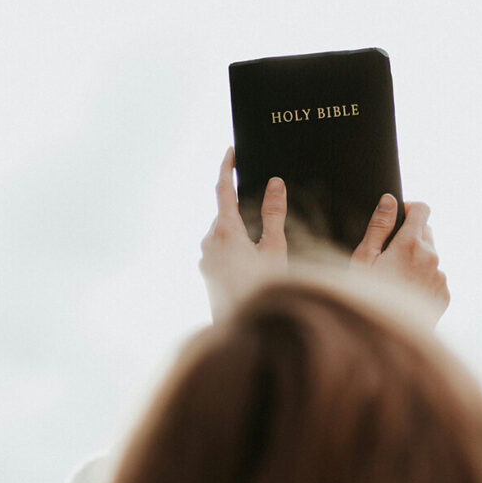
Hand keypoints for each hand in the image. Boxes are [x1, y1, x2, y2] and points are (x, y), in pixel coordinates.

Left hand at [200, 147, 287, 321]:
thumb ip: (274, 214)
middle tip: (264, 202)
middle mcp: (209, 242)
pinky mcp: (207, 274)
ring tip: (264, 241)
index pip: (223, 189)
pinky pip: (220, 250)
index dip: (227, 167)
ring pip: (222, 232)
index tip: (231, 151)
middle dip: (241, 205)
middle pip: (225, 212)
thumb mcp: (275, 248)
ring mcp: (205, 260)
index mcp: (225, 230)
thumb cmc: (264, 288)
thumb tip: (275, 183)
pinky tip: (254, 262)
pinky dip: (235, 246)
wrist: (244, 331)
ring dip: (240, 229)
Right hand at [351, 195, 449, 323]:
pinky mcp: (445, 295)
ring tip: (394, 280)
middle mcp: (432, 257)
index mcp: (411, 244)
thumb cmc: (368, 298)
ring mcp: (440, 277)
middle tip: (388, 257)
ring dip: (416, 260)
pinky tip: (404, 294)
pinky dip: (422, 279)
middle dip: (409, 237)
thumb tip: (390, 200)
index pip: (422, 209)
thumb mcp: (364, 259)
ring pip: (430, 256)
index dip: (408, 209)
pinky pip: (435, 277)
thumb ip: (379, 226)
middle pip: (425, 232)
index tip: (397, 219)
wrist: (385, 339)